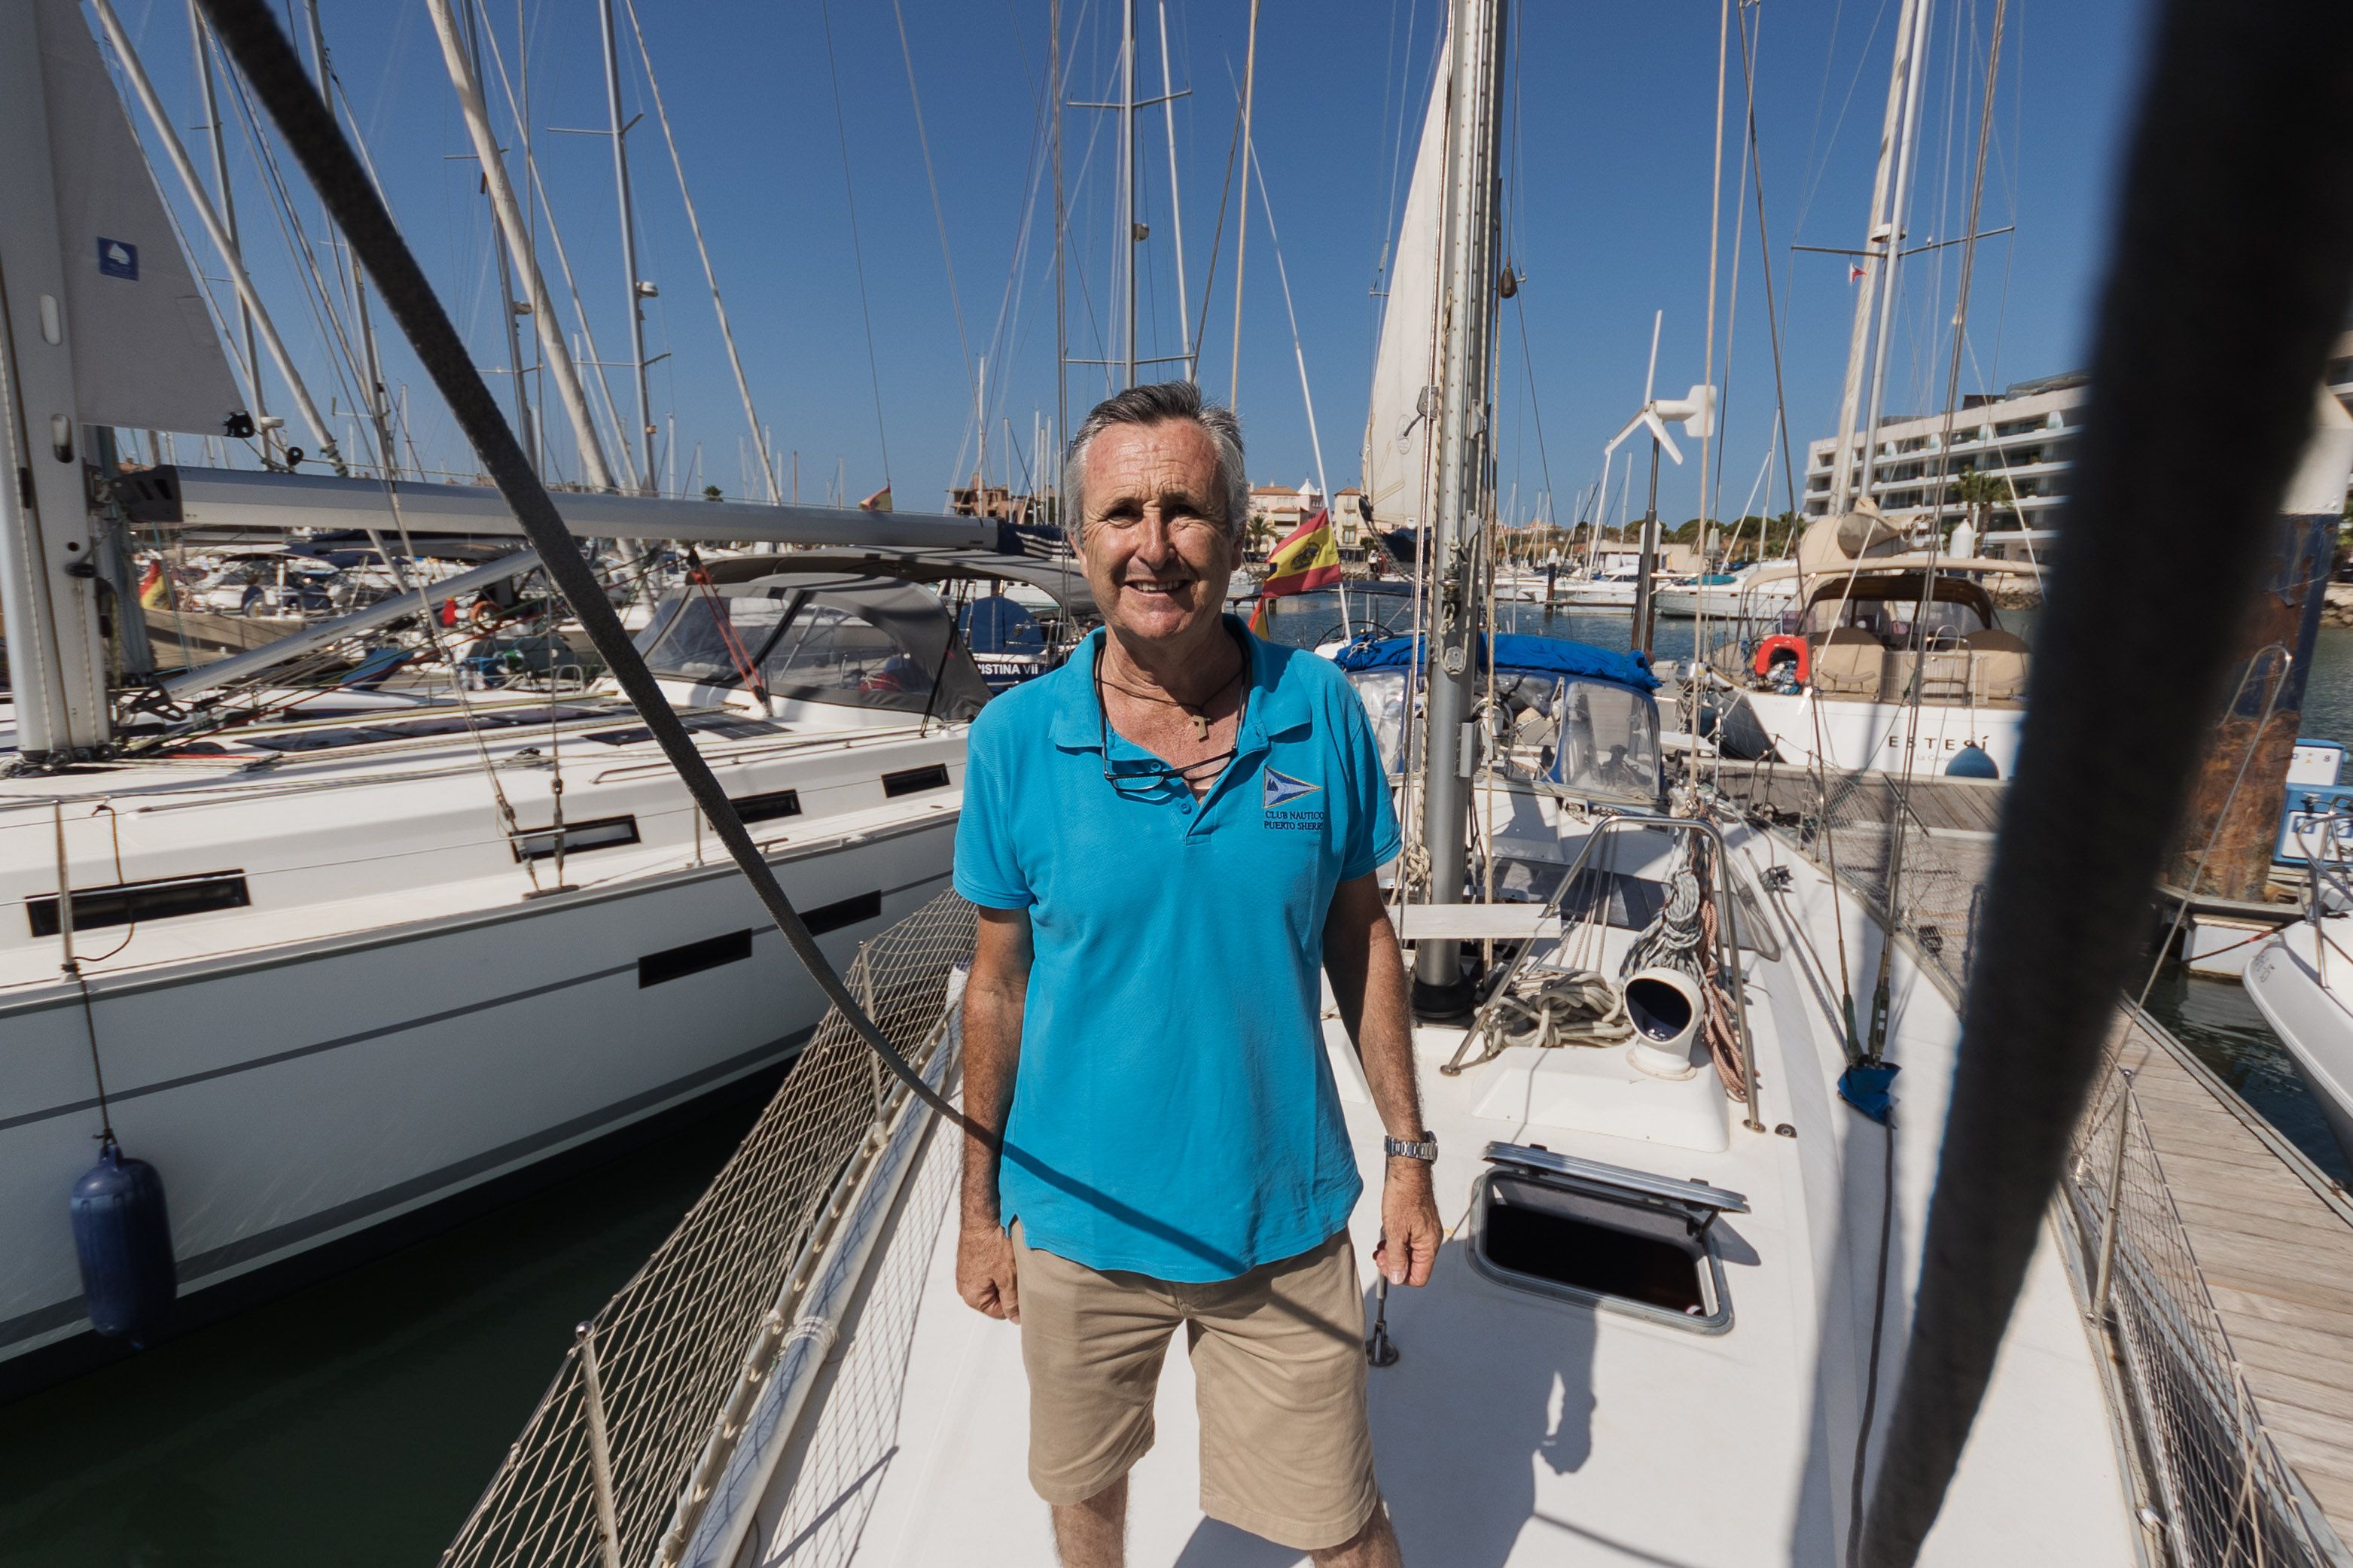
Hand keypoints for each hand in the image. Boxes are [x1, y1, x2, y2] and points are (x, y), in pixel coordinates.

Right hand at [957, 1220, 1019, 1321]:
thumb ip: (1012, 1303)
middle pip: (996, 1297)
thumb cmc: (992, 1243)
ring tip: (1009, 1259)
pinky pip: (990, 1268)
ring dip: (1005, 1273)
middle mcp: (965, 1286)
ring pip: (995, 1281)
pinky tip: (1004, 1251)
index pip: (999, 1313)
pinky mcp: (973, 1258)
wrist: (982, 1214)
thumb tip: (1015, 1318)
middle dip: (1009, 1286)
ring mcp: (968, 1271)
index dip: (1014, 1302)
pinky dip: (999, 1262)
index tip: (1021, 1287)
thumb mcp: (1008, 1278)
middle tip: (1015, 1271)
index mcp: (971, 1296)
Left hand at [1373, 1162, 1441, 1286]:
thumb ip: (1396, 1257)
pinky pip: (1410, 1242)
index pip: (1420, 1277)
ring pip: (1411, 1254)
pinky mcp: (1420, 1224)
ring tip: (1381, 1247)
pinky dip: (1398, 1243)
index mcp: (1429, 1245)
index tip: (1387, 1267)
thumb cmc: (1403, 1194)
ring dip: (1395, 1254)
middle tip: (1381, 1256)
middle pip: (1415, 1267)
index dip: (1401, 1276)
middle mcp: (1431, 1240)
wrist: (1407, 1170)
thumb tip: (1398, 1278)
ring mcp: (1426, 1232)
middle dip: (1396, 1265)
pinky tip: (1387, 1237)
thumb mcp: (1394, 1230)